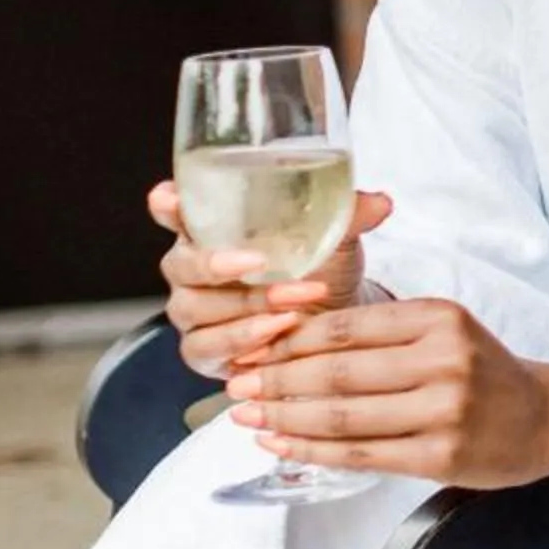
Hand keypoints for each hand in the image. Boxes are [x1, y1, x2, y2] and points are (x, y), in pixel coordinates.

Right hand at [149, 180, 393, 379]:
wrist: (337, 321)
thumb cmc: (324, 269)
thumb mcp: (336, 237)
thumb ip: (348, 214)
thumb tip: (379, 203)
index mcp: (213, 229)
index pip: (175, 210)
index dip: (168, 205)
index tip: (169, 199)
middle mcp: (193, 269)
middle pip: (181, 264)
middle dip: (217, 264)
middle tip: (257, 263)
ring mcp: (195, 310)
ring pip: (195, 308)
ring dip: (246, 307)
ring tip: (290, 308)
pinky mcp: (204, 349)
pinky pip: (206, 347)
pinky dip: (240, 343)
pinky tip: (272, 337)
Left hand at [224, 298, 548, 487]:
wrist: (546, 417)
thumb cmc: (483, 373)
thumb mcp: (443, 330)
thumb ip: (380, 333)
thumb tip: (289, 341)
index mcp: (439, 319)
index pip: (345, 326)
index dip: (289, 341)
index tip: (252, 349)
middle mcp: (444, 360)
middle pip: (337, 372)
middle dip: (276, 380)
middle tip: (236, 386)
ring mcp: (444, 410)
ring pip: (342, 416)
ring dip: (285, 417)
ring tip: (248, 417)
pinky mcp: (440, 455)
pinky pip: (359, 453)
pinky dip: (311, 450)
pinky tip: (282, 444)